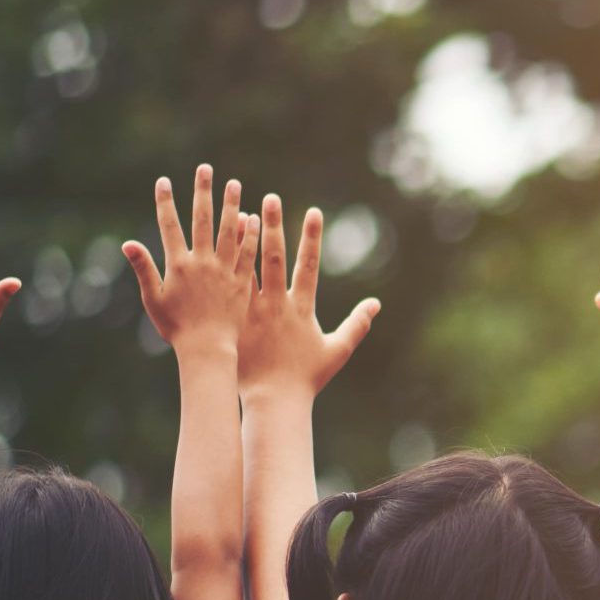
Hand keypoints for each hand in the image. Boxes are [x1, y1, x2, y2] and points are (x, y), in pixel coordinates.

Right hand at [123, 165, 257, 356]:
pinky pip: (247, 253)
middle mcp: (202, 263)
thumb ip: (144, 269)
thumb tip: (127, 243)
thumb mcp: (154, 300)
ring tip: (233, 183)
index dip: (166, 203)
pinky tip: (253, 217)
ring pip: (228, 231)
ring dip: (230, 205)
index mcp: (178, 265)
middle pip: (202, 220)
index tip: (164, 181)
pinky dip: (249, 234)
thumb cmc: (177, 329)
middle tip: (205, 168)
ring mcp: (224, 270)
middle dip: (202, 192)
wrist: (208, 350)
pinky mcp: (242, 281)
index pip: (170, 226)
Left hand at [238, 195, 378, 399]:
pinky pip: (230, 288)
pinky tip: (223, 246)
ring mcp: (253, 311)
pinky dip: (228, 266)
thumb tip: (376, 304)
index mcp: (301, 309)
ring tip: (244, 210)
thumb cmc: (307, 379)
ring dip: (246, 240)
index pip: (308, 266)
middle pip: (275, 257)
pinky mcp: (235, 320)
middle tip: (272, 198)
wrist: (273, 401)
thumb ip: (356, 325)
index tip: (313, 212)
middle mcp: (277, 304)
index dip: (311, 238)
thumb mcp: (337, 351)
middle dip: (274, 226)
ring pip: (248, 268)